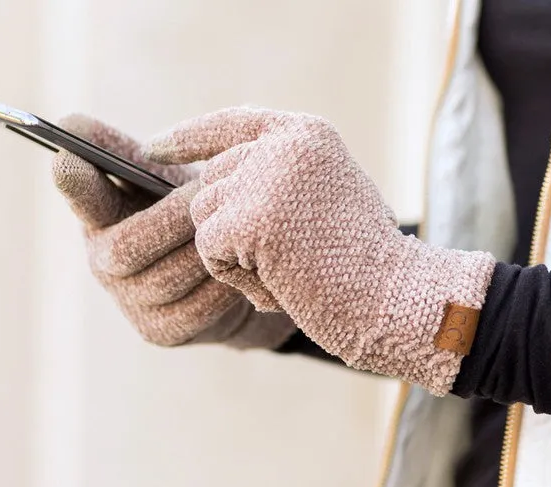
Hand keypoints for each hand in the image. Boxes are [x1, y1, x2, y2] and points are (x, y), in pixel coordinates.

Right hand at [53, 114, 295, 347]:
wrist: (230, 273)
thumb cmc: (193, 215)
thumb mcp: (167, 179)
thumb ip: (136, 155)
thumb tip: (73, 126)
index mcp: (102, 215)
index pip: (80, 197)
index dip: (74, 183)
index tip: (68, 159)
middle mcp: (104, 262)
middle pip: (124, 247)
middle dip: (174, 218)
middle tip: (213, 191)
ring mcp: (130, 302)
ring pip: (166, 278)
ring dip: (205, 251)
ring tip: (238, 227)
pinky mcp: (160, 331)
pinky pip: (196, 308)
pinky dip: (223, 285)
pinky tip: (244, 266)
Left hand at [143, 108, 495, 393]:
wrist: (395, 299)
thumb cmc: (365, 262)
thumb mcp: (325, 199)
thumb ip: (276, 180)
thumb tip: (216, 185)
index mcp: (306, 135)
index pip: (231, 123)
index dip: (188, 137)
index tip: (154, 150)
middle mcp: (284, 145)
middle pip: (211, 181)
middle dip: (231, 227)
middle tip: (285, 258)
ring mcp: (266, 178)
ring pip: (204, 216)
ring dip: (236, 254)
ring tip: (288, 270)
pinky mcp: (250, 218)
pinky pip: (209, 248)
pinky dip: (237, 276)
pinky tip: (280, 283)